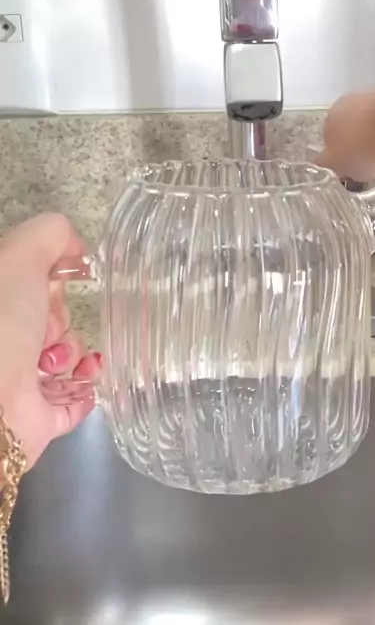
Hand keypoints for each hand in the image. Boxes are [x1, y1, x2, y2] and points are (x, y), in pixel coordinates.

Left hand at [0, 214, 100, 467]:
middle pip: (50, 321)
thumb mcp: (19, 255)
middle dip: (60, 319)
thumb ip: (49, 234)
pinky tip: (87, 377)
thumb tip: (75, 247)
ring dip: (73, 354)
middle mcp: (4, 345)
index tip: (63, 281)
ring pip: (64, 360)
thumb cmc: (1, 324)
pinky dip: (86, 387)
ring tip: (57, 361)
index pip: (33, 286)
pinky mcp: (37, 419)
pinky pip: (75, 400)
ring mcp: (18, 384)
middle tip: (48, 328)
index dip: (52, 280)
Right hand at [315, 91, 374, 180]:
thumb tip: (321, 162)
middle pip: (355, 128)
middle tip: (371, 166)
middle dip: (362, 145)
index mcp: (333, 115)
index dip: (339, 154)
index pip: (330, 136)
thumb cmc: (364, 146)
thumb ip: (328, 163)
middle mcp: (354, 102)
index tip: (349, 169)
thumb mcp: (337, 163)